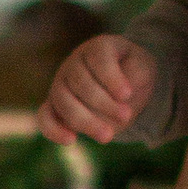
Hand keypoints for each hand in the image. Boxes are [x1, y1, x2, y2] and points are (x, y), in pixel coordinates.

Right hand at [40, 32, 157, 148]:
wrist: (125, 84)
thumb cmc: (133, 72)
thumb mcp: (143, 68)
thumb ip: (135, 76)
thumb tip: (121, 97)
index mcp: (97, 48)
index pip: (98, 58)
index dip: (111, 77)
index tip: (127, 95)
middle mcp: (74, 63)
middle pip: (80, 82)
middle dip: (104, 103)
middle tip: (126, 116)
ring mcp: (61, 84)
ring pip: (63, 101)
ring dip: (85, 120)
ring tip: (107, 136)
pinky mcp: (54, 105)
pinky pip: (44, 117)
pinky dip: (53, 129)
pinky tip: (71, 140)